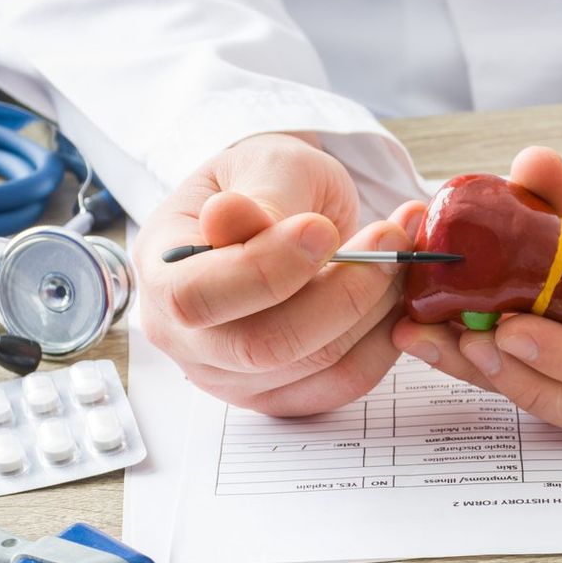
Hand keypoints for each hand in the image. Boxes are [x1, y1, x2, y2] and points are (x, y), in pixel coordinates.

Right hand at [134, 132, 422, 414]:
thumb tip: (229, 218)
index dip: (266, 270)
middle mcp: (185, 339)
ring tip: (400, 252)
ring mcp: (233, 378)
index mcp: (161, 272)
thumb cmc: (265, 185)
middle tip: (390, 239)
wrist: (285, 212)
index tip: (323, 228)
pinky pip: (345, 383)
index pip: (197, 298)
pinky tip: (396, 293)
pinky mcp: (283, 396)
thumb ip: (258, 196)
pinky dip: (384, 338)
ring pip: (316, 365)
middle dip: (342, 294)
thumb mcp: (262, 166)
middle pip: (264, 347)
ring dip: (376, 308)